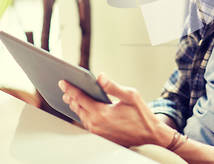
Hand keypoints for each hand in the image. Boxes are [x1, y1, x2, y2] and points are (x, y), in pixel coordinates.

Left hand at [58, 73, 173, 147]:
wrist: (150, 136)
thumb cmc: (142, 116)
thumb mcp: (130, 95)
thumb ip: (113, 86)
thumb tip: (100, 77)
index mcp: (102, 113)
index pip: (80, 98)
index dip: (70, 88)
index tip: (63, 82)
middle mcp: (96, 124)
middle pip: (77, 108)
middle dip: (70, 97)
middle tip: (65, 88)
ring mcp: (98, 132)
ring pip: (81, 116)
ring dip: (76, 106)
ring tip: (72, 97)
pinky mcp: (101, 136)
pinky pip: (87, 123)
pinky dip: (83, 114)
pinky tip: (84, 109)